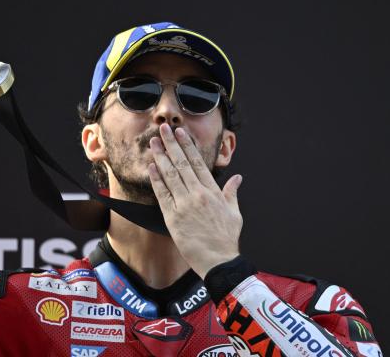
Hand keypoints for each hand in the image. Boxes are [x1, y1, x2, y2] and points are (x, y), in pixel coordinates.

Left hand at [148, 123, 242, 278]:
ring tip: (154, 142)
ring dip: (161, 157)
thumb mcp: (234, 213)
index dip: (188, 146)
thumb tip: (238, 178)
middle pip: (182, 164)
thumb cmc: (226, 239)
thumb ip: (232, 193)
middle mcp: (198, 194)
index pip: (198, 163)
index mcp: (213, 192)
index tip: (181, 133)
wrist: (218, 260)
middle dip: (172, 144)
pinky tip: (152, 166)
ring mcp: (185, 205)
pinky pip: (163, 194)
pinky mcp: (173, 217)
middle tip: (164, 128)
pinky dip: (156, 179)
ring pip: (171, 175)